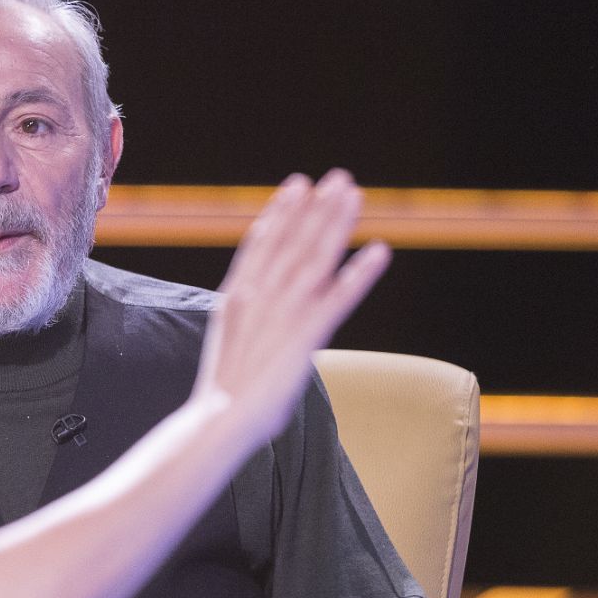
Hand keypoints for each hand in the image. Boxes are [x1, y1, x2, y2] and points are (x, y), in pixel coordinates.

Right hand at [194, 169, 390, 437]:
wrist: (218, 420)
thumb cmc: (221, 394)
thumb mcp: (228, 344)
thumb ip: (243, 320)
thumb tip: (252, 314)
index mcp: (236, 296)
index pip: (261, 244)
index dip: (282, 211)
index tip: (297, 185)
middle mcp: (259, 296)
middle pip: (291, 241)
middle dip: (315, 207)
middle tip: (337, 177)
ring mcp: (283, 314)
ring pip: (314, 258)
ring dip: (336, 224)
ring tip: (354, 195)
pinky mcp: (306, 337)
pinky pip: (339, 299)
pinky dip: (359, 274)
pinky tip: (378, 252)